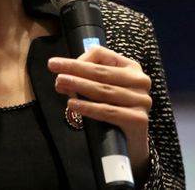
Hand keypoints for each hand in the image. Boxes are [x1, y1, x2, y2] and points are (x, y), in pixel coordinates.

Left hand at [48, 46, 151, 182]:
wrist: (130, 140)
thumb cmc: (114, 107)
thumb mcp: (101, 88)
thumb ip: (83, 80)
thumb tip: (61, 79)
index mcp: (130, 67)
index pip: (101, 55)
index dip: (79, 58)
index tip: (58, 64)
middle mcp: (139, 80)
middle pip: (101, 71)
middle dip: (74, 69)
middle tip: (53, 67)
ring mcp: (141, 100)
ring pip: (103, 90)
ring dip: (79, 85)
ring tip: (60, 83)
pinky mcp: (139, 119)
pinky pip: (108, 111)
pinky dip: (88, 108)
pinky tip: (73, 105)